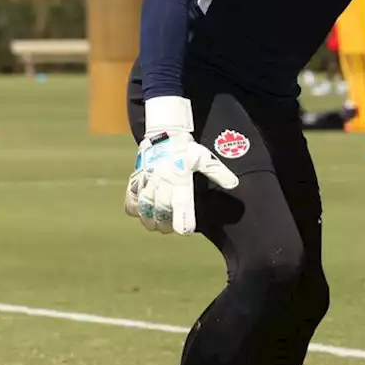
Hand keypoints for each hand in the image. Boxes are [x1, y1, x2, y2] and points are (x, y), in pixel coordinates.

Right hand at [125, 97, 238, 234]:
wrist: (165, 133)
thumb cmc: (187, 150)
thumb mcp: (205, 159)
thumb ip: (218, 173)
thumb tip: (234, 185)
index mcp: (180, 179)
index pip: (181, 205)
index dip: (182, 220)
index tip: (185, 230)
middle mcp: (162, 182)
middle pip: (161, 211)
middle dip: (166, 224)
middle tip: (170, 227)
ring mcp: (147, 181)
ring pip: (145, 208)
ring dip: (150, 220)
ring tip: (156, 225)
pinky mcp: (137, 180)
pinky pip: (130, 199)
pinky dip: (134, 208)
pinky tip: (140, 213)